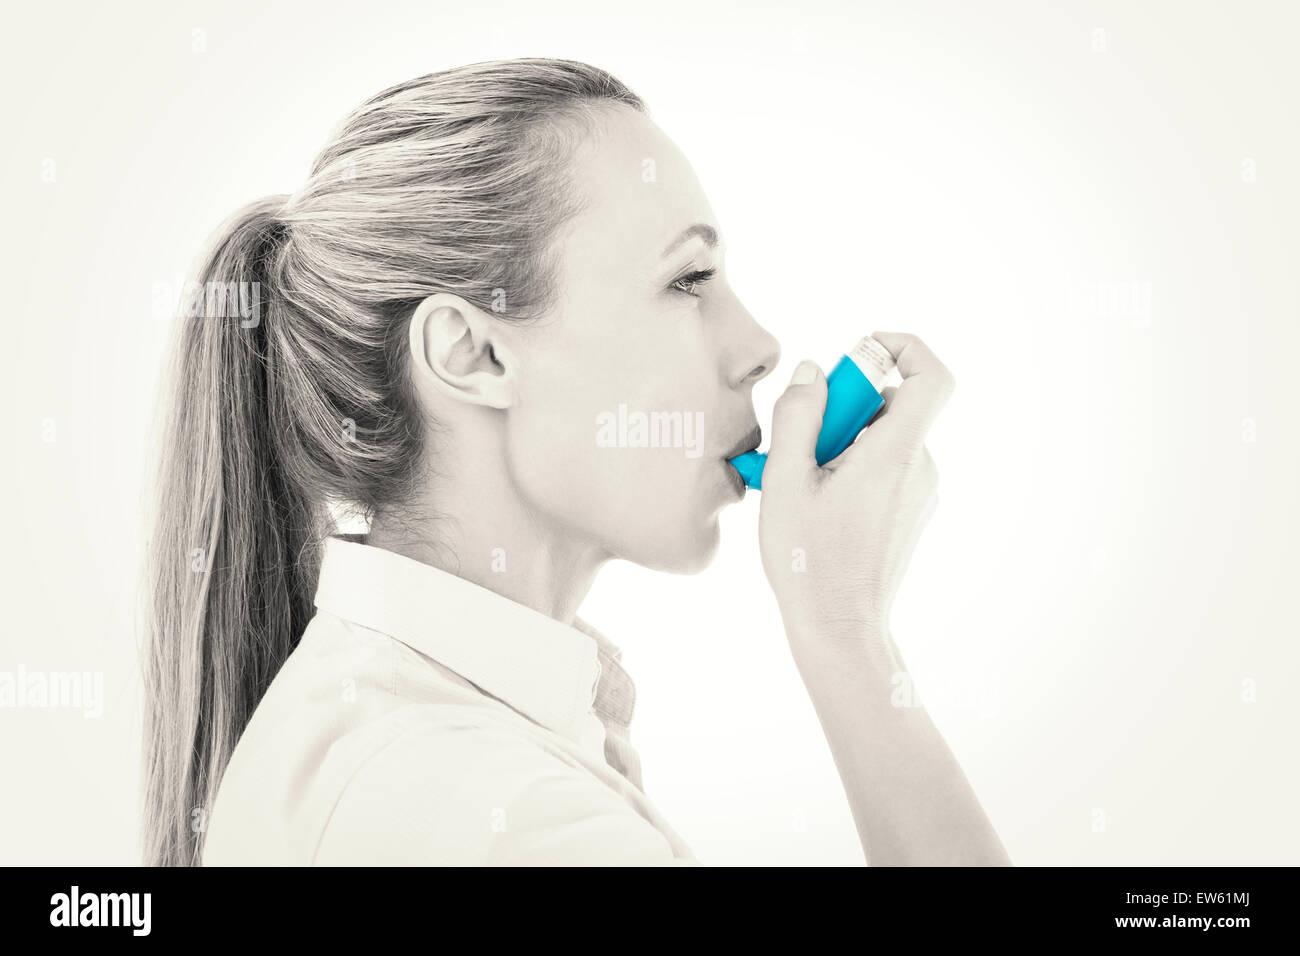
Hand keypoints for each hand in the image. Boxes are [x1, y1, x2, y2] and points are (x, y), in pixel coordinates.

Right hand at [758, 331, 954, 656]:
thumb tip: (812, 372)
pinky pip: (884, 468)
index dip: (902, 348)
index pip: (932, 377)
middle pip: (893, 406)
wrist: (840, 629)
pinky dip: (850, 469)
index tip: (860, 355)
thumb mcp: (786, 482)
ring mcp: (920, 492)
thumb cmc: (809, 561)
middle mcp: (920, 468)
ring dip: (840, 444)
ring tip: (801, 485)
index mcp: (895, 455)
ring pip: (882, 439)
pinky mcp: (911, 512)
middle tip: (800, 445)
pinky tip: (816, 504)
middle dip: (843, 410)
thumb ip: (798, 416)